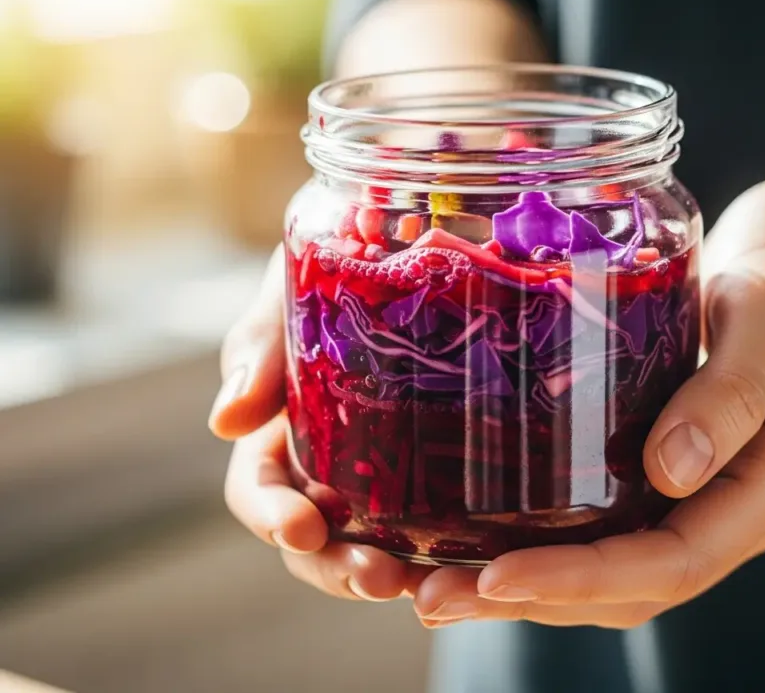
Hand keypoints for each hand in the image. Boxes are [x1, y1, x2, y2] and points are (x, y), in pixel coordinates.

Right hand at [210, 246, 430, 601]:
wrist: (417, 241)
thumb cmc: (339, 258)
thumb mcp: (291, 286)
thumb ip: (258, 344)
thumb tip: (224, 424)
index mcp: (279, 428)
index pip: (260, 490)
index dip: (273, 517)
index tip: (302, 529)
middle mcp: (327, 462)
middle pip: (317, 538)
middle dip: (338, 567)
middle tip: (380, 578)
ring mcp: (383, 470)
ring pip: (376, 543)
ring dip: (395, 572)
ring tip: (428, 584)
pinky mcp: (441, 468)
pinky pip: (439, 521)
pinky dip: (448, 549)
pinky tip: (478, 559)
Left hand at [412, 176, 764, 627]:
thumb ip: (732, 387)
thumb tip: (668, 472)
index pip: (677, 560)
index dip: (583, 578)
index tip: (495, 578)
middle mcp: (747, 507)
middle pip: (638, 585)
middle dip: (538, 598)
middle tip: (434, 598)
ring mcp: (716, 492)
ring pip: (621, 568)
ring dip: (535, 585)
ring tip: (440, 585)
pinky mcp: (685, 468)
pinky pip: (617, 524)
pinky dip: (555, 541)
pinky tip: (491, 534)